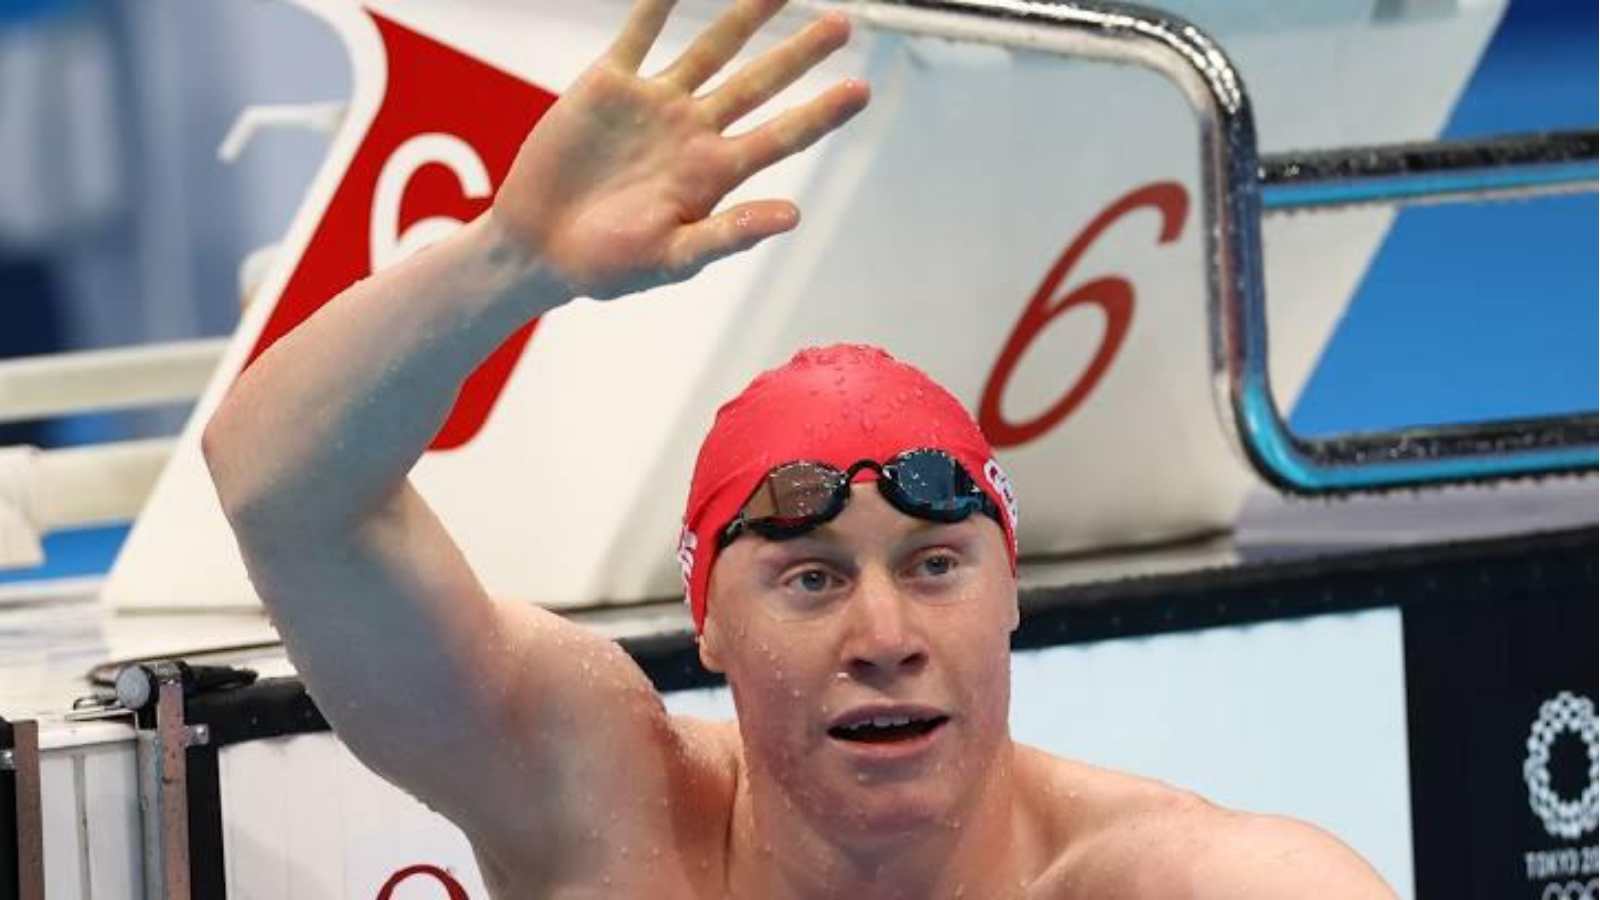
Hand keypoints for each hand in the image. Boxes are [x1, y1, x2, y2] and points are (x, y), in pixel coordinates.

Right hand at [491, 0, 869, 299]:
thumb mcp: (671, 259)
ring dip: (744, 16)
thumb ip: (729, 234)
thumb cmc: (605, 266)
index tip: (861, 90)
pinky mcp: (608, 86)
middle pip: (757, 83)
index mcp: (714, 174)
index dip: (822, 113)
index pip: (781, 136)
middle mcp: (693, 133)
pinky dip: (657, 4)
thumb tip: (792, 215)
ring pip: (709, 49)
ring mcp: (654, 105)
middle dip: (799, 53)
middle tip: (842, 24)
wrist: (537, 247)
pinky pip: (639, 33)